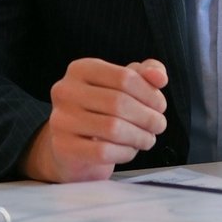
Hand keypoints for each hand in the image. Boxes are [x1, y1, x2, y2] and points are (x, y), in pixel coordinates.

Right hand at [22, 57, 168, 182]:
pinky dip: (125, 152)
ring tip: (147, 138)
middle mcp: (65, 91)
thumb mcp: (123, 85)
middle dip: (148, 117)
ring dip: (140, 136)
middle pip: (119, 102)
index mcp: (80, 69)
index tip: (160, 105)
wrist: (73, 146)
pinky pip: (103, 151)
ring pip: (113, 128)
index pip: (124, 77)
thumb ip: (146, 74)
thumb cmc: (102, 110)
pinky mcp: (63, 147)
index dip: (150, 93)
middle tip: (158, 125)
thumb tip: (158, 76)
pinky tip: (130, 150)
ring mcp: (61, 119)